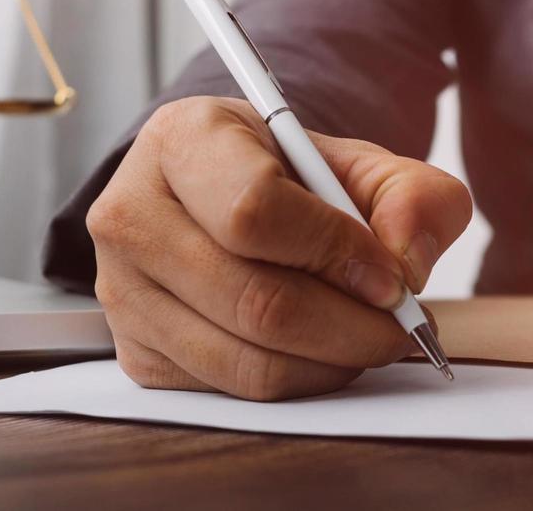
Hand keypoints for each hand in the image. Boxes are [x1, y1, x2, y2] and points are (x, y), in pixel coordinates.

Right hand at [87, 96, 473, 399]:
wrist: (215, 198)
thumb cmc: (282, 177)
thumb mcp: (354, 162)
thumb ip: (410, 196)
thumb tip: (408, 263)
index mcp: (180, 141)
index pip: (253, 212)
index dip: (336, 253)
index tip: (391, 276)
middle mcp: (130, 214)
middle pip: (255, 302)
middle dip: (351, 326)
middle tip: (398, 327)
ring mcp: (121, 290)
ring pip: (247, 361)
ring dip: (329, 363)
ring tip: (363, 337)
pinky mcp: (135, 352)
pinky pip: (231, 392)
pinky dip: (295, 381)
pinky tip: (316, 349)